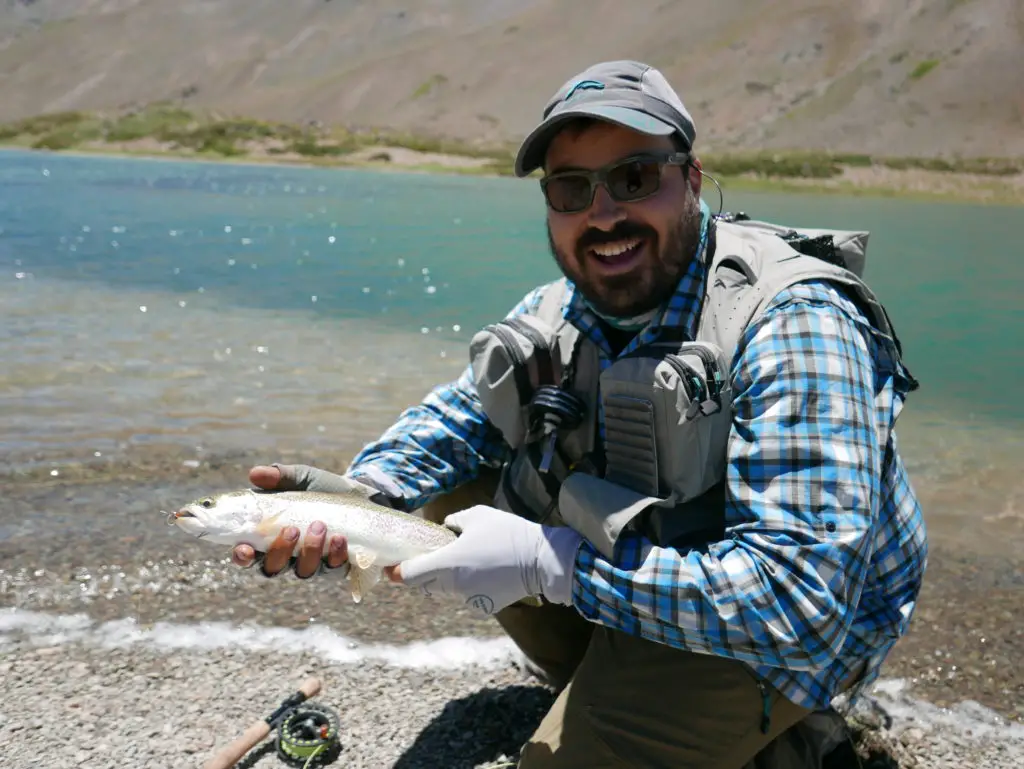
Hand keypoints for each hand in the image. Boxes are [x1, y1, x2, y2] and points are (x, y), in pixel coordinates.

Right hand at [231, 463, 376, 578]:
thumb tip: (254, 474)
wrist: (365, 495)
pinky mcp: (338, 566)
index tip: (244, 549)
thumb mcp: (302, 478)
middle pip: (273, 568)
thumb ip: (279, 476)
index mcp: (271, 536)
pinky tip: (340, 538)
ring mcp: (314, 563)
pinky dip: (335, 554)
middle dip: (280, 552)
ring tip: (320, 525)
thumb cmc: (325, 488)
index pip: (248, 554)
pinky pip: (333, 569)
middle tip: (292, 529)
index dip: (242, 556)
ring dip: (310, 550)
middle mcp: (289, 555)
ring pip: (304, 571)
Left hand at [384, 505, 582, 615]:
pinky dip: (470, 583)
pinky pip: (467, 594)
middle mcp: (455, 586)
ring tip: (466, 558)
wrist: (542, 560)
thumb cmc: (508, 533)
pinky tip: (487, 569)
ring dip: (448, 577)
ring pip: (447, 589)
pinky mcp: (484, 606)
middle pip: (426, 583)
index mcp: (448, 563)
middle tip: (430, 555)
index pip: (410, 575)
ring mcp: (470, 599)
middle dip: (424, 571)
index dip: (397, 571)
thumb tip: (444, 530)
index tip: (391, 566)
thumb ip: (453, 522)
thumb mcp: (477, 516)